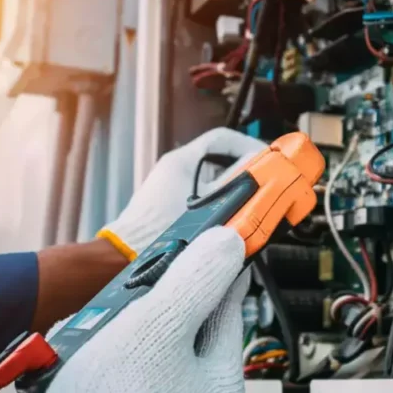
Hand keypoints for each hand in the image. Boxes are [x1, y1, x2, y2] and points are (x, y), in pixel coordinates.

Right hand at [0, 227, 248, 392]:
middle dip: (164, 301)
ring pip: (157, 354)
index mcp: (222, 385)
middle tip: (141, 278)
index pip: (228, 307)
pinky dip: (116, 359)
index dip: (212, 268)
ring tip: (109, 317)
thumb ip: (196, 281)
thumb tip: (229, 244)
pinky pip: (132, 380)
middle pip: (190, 331)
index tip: (206, 239)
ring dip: (135, 328)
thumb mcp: (158, 326)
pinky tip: (93, 353)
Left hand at [98, 128, 266, 258]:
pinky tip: (233, 219)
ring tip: (253, 203)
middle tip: (265, 182)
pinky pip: (206, 196)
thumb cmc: (157, 231)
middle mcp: (177, 169)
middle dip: (244, 170)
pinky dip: (222, 203)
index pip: (221, 139)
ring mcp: (175, 187)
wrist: (127, 254)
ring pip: (214, 181)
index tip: (265, 157)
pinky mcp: (175, 205)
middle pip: (220, 160)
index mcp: (182, 161)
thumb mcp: (205, 205)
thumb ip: (234, 184)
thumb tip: (257, 169)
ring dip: (234, 190)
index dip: (246, 144)